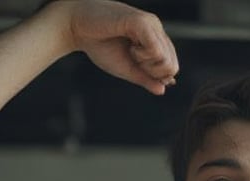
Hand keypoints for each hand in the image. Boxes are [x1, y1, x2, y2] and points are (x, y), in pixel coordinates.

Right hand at [62, 0, 178, 94]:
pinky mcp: (141, 22)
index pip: (171, 65)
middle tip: (135, 60)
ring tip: (131, 51)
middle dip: (153, 72)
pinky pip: (156, 50)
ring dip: (147, 64)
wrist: (78, 28)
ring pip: (166, 59)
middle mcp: (156, 28)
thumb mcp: (127, 68)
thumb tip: (163, 90)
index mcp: (154, 38)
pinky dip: (143, 56)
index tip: (138, 68)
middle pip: (172, 65)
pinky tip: (131, 48)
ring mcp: (150, 23)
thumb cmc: (100, 46)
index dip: (157, 76)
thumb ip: (145, 78)